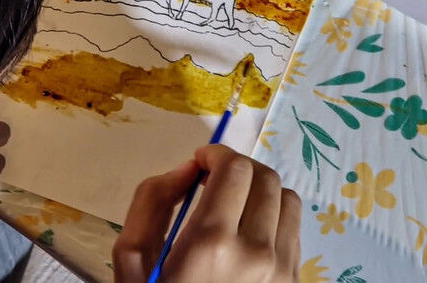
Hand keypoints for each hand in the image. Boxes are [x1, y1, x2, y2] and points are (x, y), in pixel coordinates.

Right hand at [113, 145, 301, 282]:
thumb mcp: (131, 260)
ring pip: (287, 199)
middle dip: (238, 168)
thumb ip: (152, 202)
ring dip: (261, 191)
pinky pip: (295, 230)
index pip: (236, 169)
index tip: (202, 162)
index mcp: (211, 244)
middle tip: (215, 179)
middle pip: (265, 177)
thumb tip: (189, 168)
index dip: (218, 155)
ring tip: (237, 204)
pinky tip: (251, 232)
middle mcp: (256, 254)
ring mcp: (282, 272)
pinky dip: (275, 217)